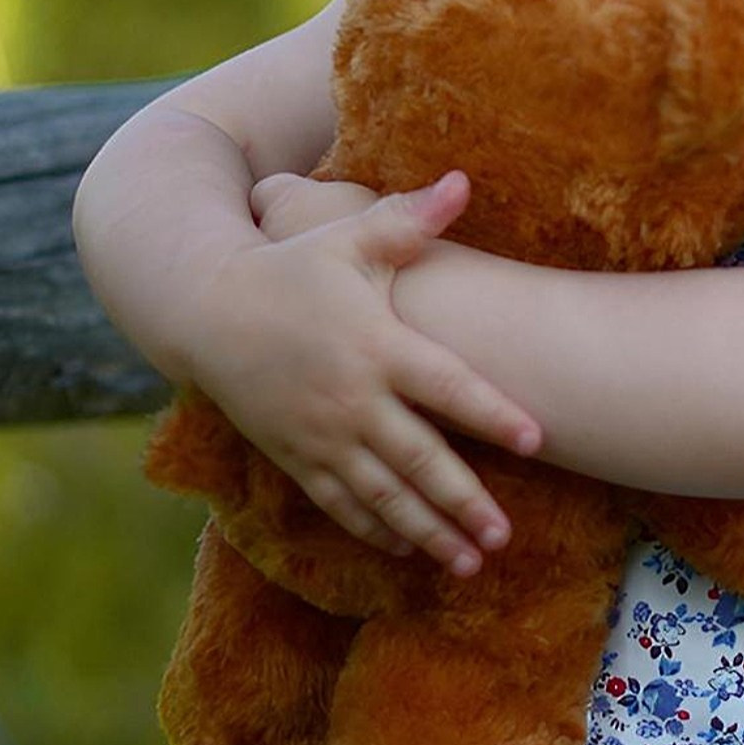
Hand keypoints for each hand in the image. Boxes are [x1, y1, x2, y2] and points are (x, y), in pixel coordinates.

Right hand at [192, 171, 541, 573]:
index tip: (539, 440)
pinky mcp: (295, 455)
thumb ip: (408, 220)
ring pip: (383, 495)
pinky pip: (340, 502)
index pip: (449, 387)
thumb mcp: (346, 238)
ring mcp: (322, 434)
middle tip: (505, 537)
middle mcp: (353, 398)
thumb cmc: (288, 269)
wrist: (204, 308)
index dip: (495, 415)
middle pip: (421, 459)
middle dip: (465, 502)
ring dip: (427, 532)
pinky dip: (374, 528)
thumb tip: (464, 181)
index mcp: (377, 345)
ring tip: (468, 563)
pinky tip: (407, 550)